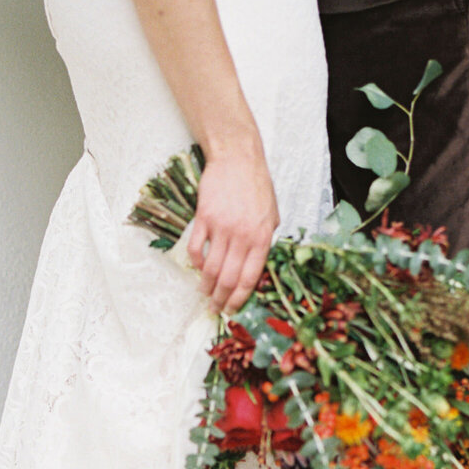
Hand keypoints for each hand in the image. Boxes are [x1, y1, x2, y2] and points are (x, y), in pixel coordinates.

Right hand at [187, 135, 278, 313]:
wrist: (237, 158)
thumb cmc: (257, 185)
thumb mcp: (273, 214)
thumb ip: (266, 239)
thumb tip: (257, 263)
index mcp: (262, 238)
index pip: (249, 278)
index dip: (239, 298)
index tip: (233, 309)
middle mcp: (242, 236)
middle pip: (228, 277)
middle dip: (221, 298)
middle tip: (215, 308)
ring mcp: (221, 227)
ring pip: (211, 267)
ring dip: (206, 285)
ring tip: (204, 294)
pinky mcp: (204, 218)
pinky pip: (196, 248)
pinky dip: (195, 262)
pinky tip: (197, 268)